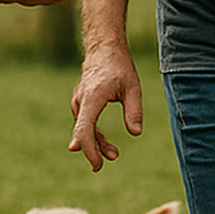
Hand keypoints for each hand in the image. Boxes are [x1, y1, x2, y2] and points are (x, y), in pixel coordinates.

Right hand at [69, 44, 143, 171]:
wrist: (104, 48)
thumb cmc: (120, 67)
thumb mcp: (133, 88)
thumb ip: (134, 111)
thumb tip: (135, 133)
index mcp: (93, 98)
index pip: (85, 129)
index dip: (89, 149)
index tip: (98, 163)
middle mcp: (81, 101)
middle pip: (83, 132)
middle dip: (93, 150)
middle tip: (104, 165)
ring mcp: (79, 101)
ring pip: (84, 128)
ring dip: (96, 142)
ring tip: (113, 154)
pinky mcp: (82, 102)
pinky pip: (85, 122)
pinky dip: (94, 133)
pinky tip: (104, 143)